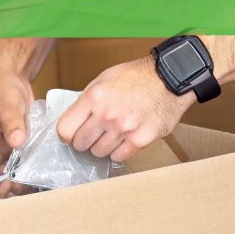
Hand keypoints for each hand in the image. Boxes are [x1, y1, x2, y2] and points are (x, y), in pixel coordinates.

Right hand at [0, 72, 33, 203]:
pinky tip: (36, 180)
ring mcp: (0, 154)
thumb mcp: (8, 102)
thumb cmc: (2, 88)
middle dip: (4, 190)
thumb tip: (16, 140)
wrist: (11, 80)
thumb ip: (12, 122)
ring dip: (15, 187)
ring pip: (2, 180)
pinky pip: (15, 172)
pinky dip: (23, 178)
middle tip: (24, 191)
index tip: (7, 188)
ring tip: (32, 188)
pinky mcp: (12, 154)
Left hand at [56, 56, 193, 162]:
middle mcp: (107, 115)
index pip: (64, 130)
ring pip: (99, 152)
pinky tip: (124, 137)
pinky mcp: (140, 139)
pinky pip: (118, 156)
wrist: (169, 79)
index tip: (71, 134)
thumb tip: (73, 121)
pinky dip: (119, 150)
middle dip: (84, 140)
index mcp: (94, 97)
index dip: (66, 134)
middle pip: (80, 144)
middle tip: (94, 133)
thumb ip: (87, 100)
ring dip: (102, 145)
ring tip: (112, 132)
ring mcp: (124, 129)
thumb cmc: (137, 77)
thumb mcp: (104, 79)